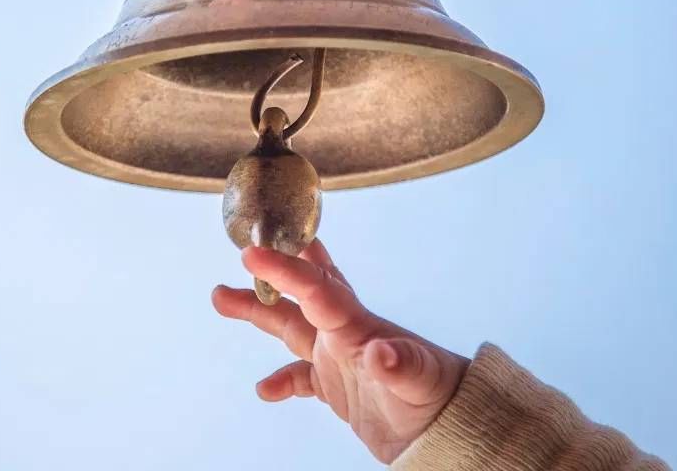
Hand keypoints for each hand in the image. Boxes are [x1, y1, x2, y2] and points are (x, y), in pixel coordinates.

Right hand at [212, 241, 468, 462]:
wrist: (455, 427)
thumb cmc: (442, 399)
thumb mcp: (422, 382)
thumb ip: (400, 364)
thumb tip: (380, 354)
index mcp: (358, 326)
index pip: (316, 289)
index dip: (285, 270)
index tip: (253, 253)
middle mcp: (345, 334)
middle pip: (300, 295)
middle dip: (272, 273)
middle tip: (243, 250)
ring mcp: (340, 359)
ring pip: (291, 328)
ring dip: (260, 312)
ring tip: (221, 297)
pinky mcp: (340, 387)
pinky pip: (301, 376)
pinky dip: (282, 380)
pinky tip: (265, 390)